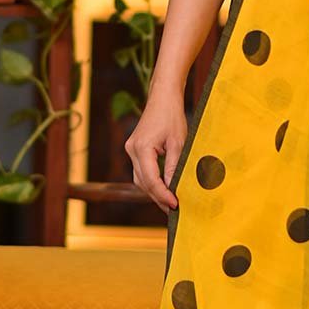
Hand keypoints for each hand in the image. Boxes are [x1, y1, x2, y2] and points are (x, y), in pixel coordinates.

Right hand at [124, 86, 187, 213]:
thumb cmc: (172, 117)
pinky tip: (164, 188)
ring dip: (154, 191)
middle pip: (143, 182)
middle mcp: (132, 150)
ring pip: (140, 179)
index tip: (175, 205)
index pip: (151, 179)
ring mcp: (130, 150)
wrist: (163, 98)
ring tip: (170, 202)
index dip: (163, 194)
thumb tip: (174, 189)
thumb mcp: (178, 143)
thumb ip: (173, 167)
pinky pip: (141, 171)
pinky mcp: (134, 150)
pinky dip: (151, 181)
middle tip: (174, 209)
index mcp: (142, 147)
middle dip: (158, 197)